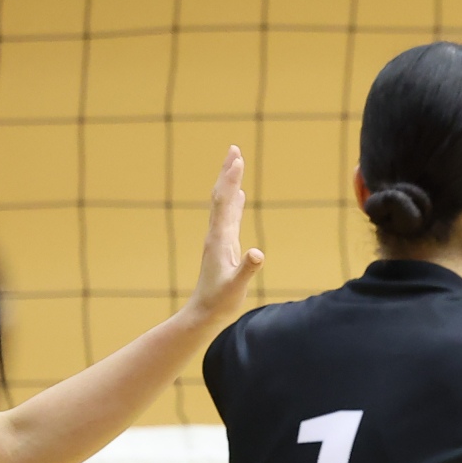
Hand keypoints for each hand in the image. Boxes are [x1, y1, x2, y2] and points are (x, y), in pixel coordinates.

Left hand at [186, 146, 266, 326]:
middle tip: (234, 148)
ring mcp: (219, 239)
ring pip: (223, 204)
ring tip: (235, 163)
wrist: (204, 314)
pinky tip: (238, 195)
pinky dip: (233, 201)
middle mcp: (217, 234)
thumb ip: (247, 269)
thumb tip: (258, 253)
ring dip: (229, 182)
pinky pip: (228, 216)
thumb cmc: (220, 302)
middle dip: (228, 172)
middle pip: (221, 196)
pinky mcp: (224, 246)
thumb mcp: (236, 287)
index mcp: (219, 239)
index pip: (225, 203)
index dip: (231, 180)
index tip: (238, 158)